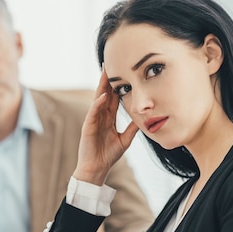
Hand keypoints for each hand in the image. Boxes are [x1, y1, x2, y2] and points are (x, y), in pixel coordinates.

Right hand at [73, 70, 138, 184]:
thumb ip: (132, 127)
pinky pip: (93, 113)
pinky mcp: (87, 127)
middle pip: (105, 94)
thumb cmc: (108, 156)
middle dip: (108, 79)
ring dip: (101, 86)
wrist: (96, 169)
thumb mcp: (125, 139)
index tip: (123, 71)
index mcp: (108, 118)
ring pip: (98, 99)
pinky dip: (97, 104)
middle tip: (112, 62)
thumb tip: (144, 118)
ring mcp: (93, 120)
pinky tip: (102, 96)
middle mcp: (100, 116)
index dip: (118, 85)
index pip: (113, 98)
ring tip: (105, 72)